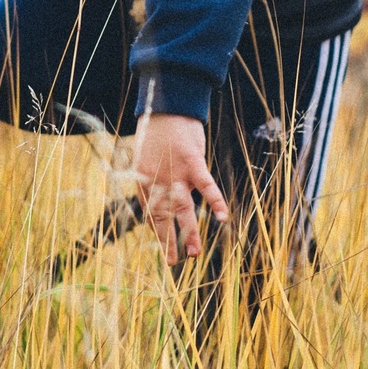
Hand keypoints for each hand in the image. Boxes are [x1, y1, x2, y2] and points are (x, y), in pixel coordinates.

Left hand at [132, 113, 228, 265]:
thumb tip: (161, 193)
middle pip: (164, 216)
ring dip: (190, 231)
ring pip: (184, 209)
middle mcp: (158, 180)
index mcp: (144, 180)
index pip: (150, 212)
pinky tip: (223, 217)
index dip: (157, 231)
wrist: (166, 106)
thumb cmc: (157, 130)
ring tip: (194, 253)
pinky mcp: (193, 163)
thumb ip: (152, 176)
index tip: (164, 246)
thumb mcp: (145, 155)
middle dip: (169, 241)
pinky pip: (206, 187)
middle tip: (174, 262)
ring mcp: (175, 173)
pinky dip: (215, 202)